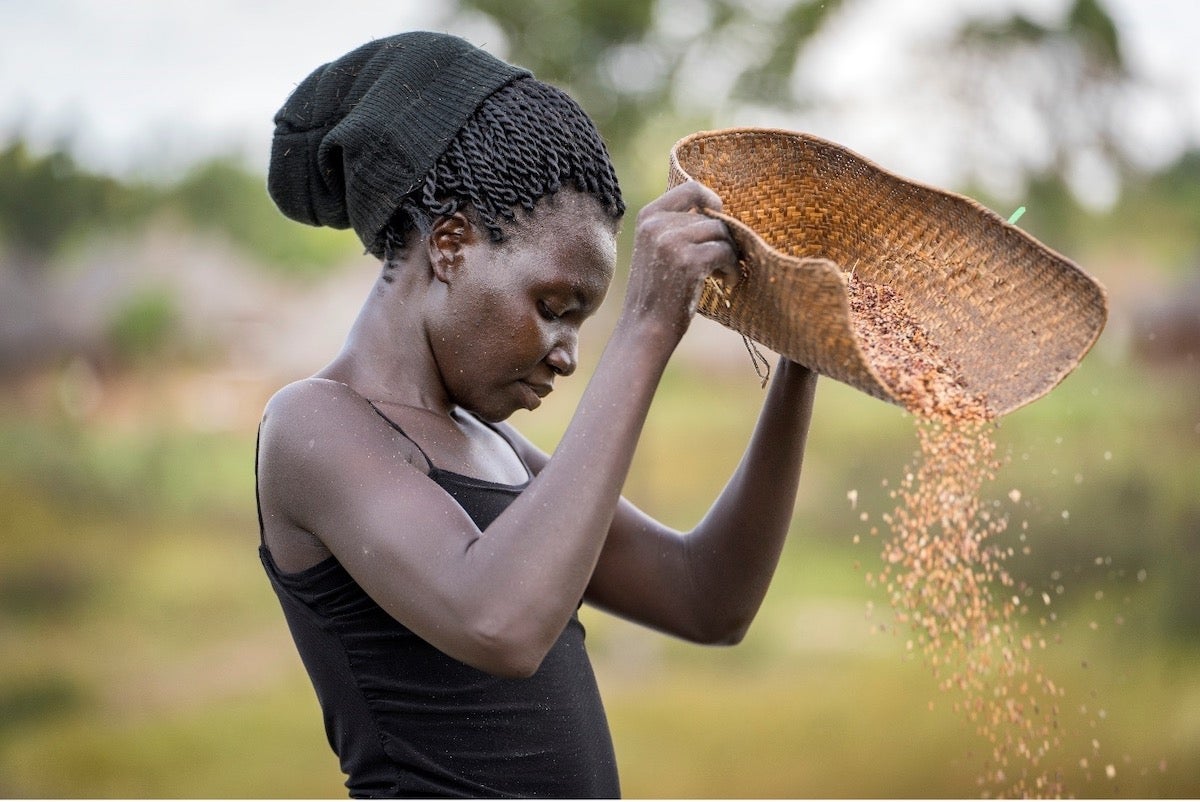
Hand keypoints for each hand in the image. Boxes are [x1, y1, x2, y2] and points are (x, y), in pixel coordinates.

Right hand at [621, 180, 738, 345]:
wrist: (644, 329)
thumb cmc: (657, 293)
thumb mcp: (656, 250)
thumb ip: (676, 226)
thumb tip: (718, 208)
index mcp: (648, 216)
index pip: (691, 189)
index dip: (713, 200)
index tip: (720, 220)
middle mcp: (657, 224)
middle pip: (712, 217)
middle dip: (723, 240)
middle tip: (722, 264)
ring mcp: (672, 242)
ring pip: (722, 233)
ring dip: (730, 255)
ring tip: (723, 275)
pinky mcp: (689, 262)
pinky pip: (726, 252)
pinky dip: (732, 268)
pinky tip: (726, 283)